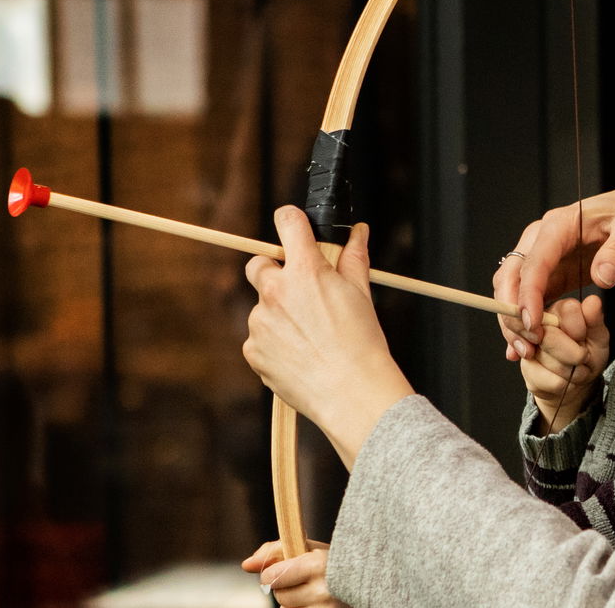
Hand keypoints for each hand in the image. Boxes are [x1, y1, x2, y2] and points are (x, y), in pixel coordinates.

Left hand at [243, 539, 346, 607]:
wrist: (369, 577)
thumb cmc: (334, 561)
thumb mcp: (309, 548)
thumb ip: (275, 551)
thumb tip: (246, 565)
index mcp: (317, 564)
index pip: (271, 577)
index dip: (272, 573)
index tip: (281, 570)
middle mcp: (324, 590)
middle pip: (279, 596)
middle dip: (285, 587)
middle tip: (302, 579)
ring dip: (295, 600)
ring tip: (313, 590)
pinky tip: (317, 602)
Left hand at [244, 208, 413, 467]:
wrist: (350, 392)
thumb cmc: (361, 343)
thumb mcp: (361, 294)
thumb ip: (353, 258)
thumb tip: (358, 233)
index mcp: (305, 271)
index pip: (287, 222)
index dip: (291, 221)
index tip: (295, 227)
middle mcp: (275, 291)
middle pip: (258, 264)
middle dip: (274, 272)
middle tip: (301, 291)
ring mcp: (260, 322)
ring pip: (262, 307)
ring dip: (278, 314)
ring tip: (310, 338)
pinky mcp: (253, 350)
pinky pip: (259, 338)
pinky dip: (274, 343)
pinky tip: (300, 356)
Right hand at [494, 181, 614, 360]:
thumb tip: (602, 278)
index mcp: (558, 226)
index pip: (534, 263)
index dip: (528, 295)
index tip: (532, 325)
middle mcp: (539, 239)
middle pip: (511, 277)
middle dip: (512, 313)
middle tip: (527, 345)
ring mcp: (539, 257)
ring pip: (511, 290)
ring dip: (512, 321)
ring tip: (524, 351)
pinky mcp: (545, 274)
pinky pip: (525, 298)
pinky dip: (521, 322)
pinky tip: (523, 346)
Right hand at [519, 296, 608, 432]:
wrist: (576, 381)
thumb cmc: (589, 353)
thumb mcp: (599, 337)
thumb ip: (595, 320)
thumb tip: (593, 301)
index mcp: (561, 308)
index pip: (568, 310)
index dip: (580, 330)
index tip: (584, 338)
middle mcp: (540, 322)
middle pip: (551, 336)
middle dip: (575, 355)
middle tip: (582, 357)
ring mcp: (528, 344)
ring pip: (547, 359)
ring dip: (569, 371)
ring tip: (573, 368)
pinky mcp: (524, 365)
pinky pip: (542, 378)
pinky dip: (560, 384)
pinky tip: (561, 378)